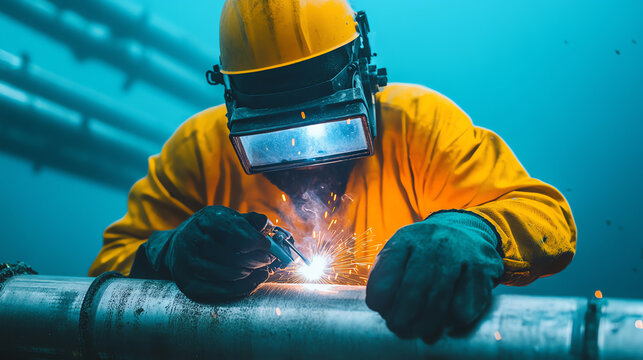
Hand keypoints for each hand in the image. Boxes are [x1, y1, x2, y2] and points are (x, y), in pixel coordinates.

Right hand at [130, 205, 275, 300]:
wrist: (175, 247)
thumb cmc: (210, 232)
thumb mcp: (227, 218)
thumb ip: (249, 221)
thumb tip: (266, 226)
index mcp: (206, 220)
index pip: (235, 233)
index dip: (256, 241)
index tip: (267, 246)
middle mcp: (193, 240)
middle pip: (232, 256)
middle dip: (256, 260)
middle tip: (267, 259)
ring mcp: (188, 264)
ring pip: (228, 275)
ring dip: (250, 274)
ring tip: (259, 269)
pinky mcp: (188, 283)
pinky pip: (220, 292)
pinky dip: (242, 288)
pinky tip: (252, 281)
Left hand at [365, 211, 503, 342]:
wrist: (467, 229)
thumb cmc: (425, 250)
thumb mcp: (402, 251)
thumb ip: (387, 274)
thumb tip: (380, 308)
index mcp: (406, 238)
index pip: (387, 272)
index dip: (380, 297)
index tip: (380, 309)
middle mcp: (433, 243)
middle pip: (413, 289)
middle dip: (402, 317)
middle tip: (398, 328)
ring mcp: (459, 255)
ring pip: (439, 301)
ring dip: (426, 325)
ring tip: (421, 333)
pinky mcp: (482, 269)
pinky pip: (463, 306)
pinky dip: (452, 321)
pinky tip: (446, 321)